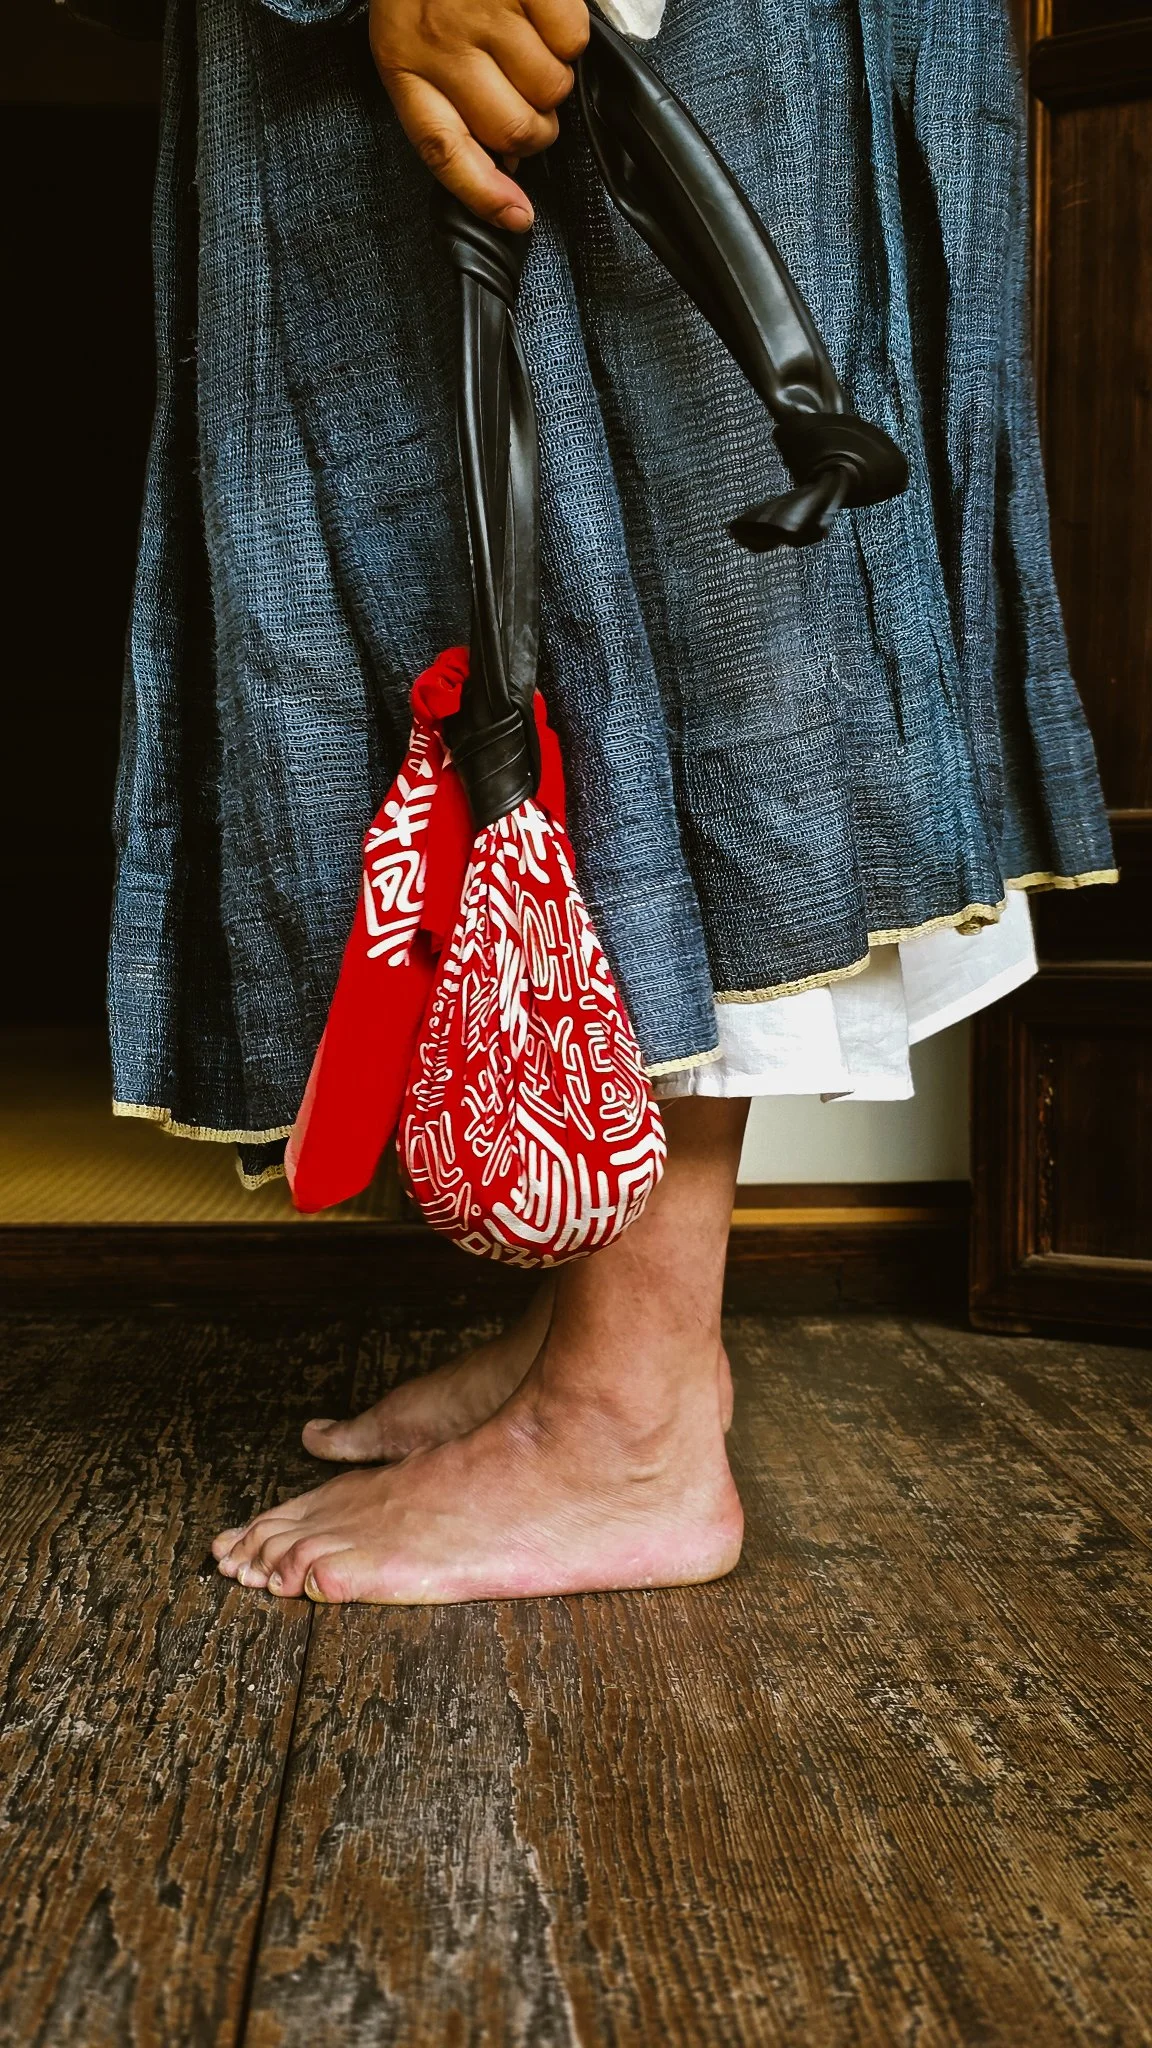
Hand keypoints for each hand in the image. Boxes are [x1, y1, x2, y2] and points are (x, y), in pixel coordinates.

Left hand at [369, 0, 589, 230]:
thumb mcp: (415, 37)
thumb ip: (448, 103)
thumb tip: (504, 171)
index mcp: (403, 61)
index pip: (444, 151)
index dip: (484, 196)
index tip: (518, 218)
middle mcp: (439, 39)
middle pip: (512, 131)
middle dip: (535, 129)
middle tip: (530, 102)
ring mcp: (483, 7)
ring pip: (550, 89)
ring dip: (554, 78)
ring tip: (532, 46)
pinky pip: (573, 42)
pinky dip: (570, 35)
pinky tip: (545, 14)